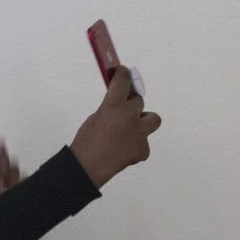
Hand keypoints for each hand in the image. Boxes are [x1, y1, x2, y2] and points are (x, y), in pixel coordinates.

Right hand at [69, 68, 161, 187]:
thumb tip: (118, 104)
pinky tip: (125, 150)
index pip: (123, 80)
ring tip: (132, 129)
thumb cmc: (85, 143)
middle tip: (123, 112)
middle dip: (131, 105)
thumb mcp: (95, 117)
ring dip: (144, 121)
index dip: (123, 73)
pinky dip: (136, 145)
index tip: (123, 72)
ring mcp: (139, 133)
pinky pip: (144, 143)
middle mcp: (129, 116)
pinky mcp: (142, 150)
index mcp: (113, 105)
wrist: (86, 168)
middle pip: (139, 101)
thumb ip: (109, 108)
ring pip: (153, 119)